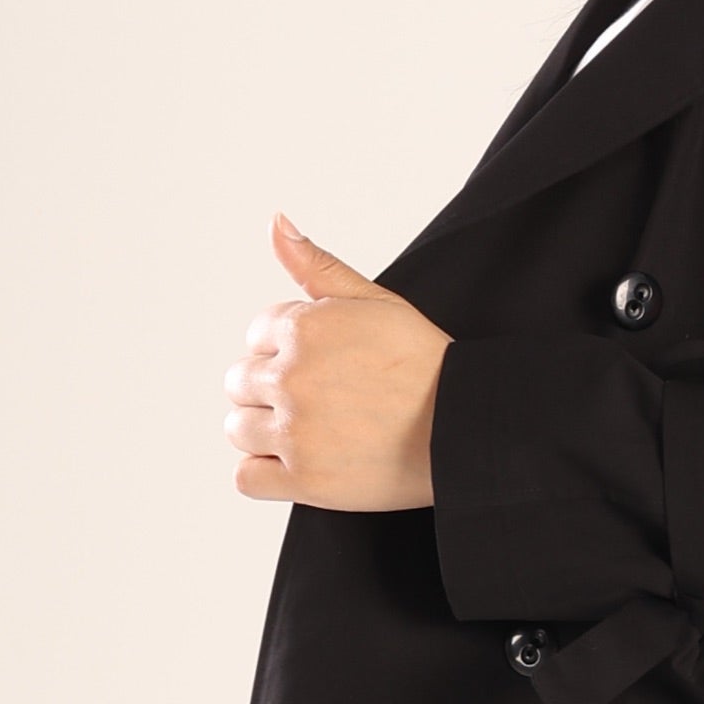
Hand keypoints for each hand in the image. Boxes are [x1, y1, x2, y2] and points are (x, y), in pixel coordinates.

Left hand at [225, 218, 448, 512]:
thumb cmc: (425, 363)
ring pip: (238, 429)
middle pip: (240, 383)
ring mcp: (295, 432)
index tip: (324, 366)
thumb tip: (275, 222)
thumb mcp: (375, 300)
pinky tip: (298, 463)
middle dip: (271, 390)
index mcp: (303, 329)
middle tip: (320, 401)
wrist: (465, 427)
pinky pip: (246, 478)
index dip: (287, 351)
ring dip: (264, 431)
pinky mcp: (303, 481)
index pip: (256, 336)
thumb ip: (316, 265)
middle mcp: (291, 378)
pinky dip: (263, 473)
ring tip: (309, 432)